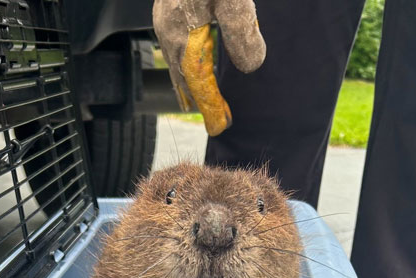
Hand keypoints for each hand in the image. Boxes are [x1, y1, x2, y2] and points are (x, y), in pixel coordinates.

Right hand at [153, 0, 265, 135]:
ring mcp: (165, 18)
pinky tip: (189, 64)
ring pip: (175, 62)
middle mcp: (169, 29)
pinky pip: (174, 45)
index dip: (209, 106)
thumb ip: (241, 30)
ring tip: (198, 103)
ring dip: (188, 85)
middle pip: (182, 77)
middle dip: (199, 101)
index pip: (197, 81)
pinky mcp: (167, 7)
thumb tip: (250, 66)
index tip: (220, 127)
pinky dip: (182, 63)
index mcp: (183, 31)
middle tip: (216, 123)